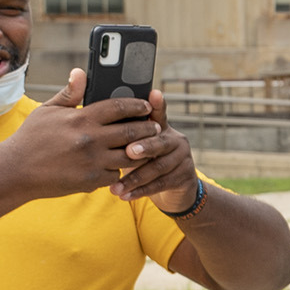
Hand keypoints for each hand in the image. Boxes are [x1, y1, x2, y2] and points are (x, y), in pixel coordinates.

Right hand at [0, 69, 164, 201]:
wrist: (15, 171)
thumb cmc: (31, 138)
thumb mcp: (47, 111)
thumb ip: (70, 94)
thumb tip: (80, 72)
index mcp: (81, 118)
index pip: (119, 107)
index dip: (137, 106)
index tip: (146, 106)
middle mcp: (90, 139)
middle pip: (132, 131)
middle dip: (148, 128)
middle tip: (155, 127)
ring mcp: (93, 161)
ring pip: (130, 156)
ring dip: (140, 151)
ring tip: (146, 146)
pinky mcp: (92, 180)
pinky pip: (116, 174)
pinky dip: (119, 170)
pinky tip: (121, 165)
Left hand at [114, 87, 199, 210]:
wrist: (173, 190)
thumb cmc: (145, 161)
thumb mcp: (137, 145)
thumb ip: (124, 130)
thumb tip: (104, 112)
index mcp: (161, 128)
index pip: (159, 113)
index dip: (157, 104)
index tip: (153, 94)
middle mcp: (176, 139)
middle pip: (161, 141)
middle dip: (145, 146)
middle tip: (128, 152)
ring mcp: (183, 158)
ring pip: (159, 166)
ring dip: (136, 177)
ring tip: (115, 186)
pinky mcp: (185, 177)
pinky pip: (162, 184)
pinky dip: (141, 191)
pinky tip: (125, 196)